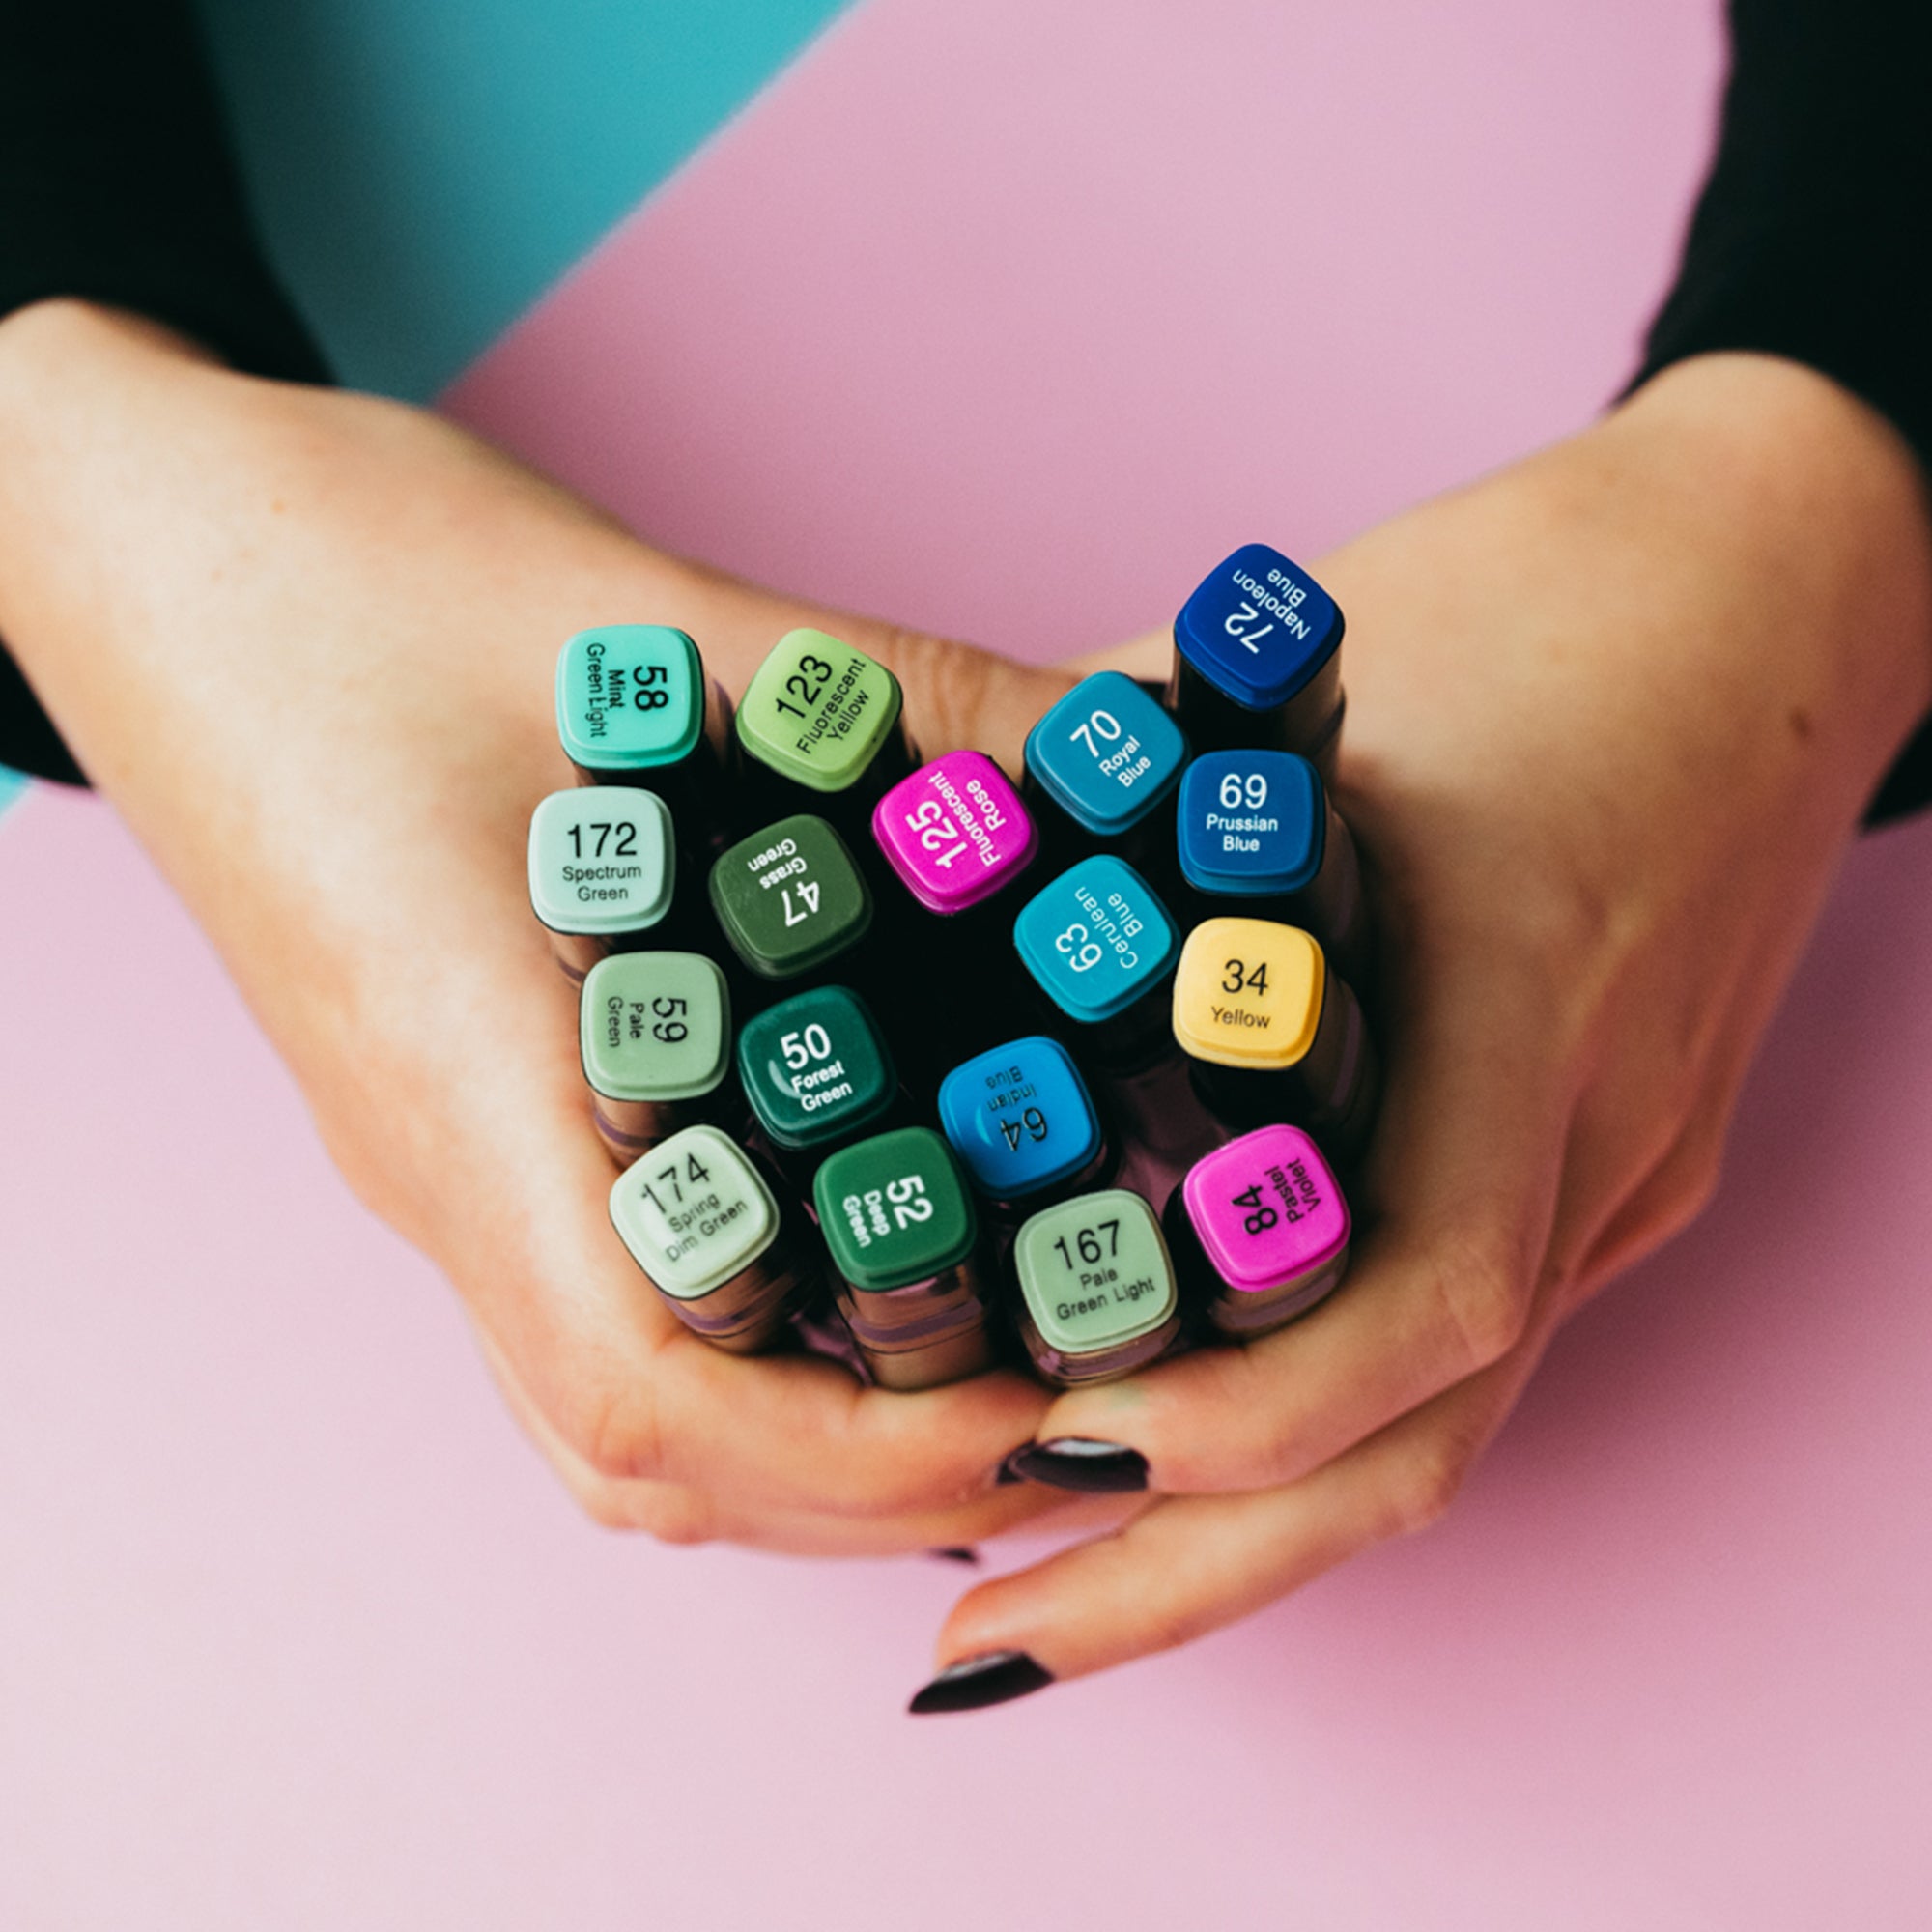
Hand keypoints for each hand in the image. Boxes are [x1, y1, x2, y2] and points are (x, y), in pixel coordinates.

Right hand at [0, 301, 1116, 1558]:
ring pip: (613, 1422)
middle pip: (645, 1457)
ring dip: (810, 1447)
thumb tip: (1139, 749)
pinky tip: (861, 1284)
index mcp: (465, 1075)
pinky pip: (592, 1320)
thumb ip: (905, 697)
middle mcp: (439, 1167)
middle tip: (1083, 1409)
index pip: (648, 1389)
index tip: (1048, 1406)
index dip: (865, 1449)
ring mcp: (432, 1164)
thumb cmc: (343, 567)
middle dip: (880, 1477)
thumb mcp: (651, 622)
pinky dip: (745, 1364)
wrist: (144, 542)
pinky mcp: (449, 1125)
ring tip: (998, 1380)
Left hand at [920, 354, 1931, 1702]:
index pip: (1416, 1302)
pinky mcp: (1612, 1163)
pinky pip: (1463, 1347)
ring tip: (1048, 1594)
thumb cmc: (1537, 598)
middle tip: (978, 1652)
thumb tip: (898, 880)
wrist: (1771, 583)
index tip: (1036, 1455)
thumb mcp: (1290, 679)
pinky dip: (1315, 1430)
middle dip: (1192, 1576)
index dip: (1227, 1420)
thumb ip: (1105, 794)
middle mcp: (1588, 1131)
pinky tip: (1184, 1442)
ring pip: (1445, 1426)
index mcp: (1510, 998)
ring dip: (1246, 1540)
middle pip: (1419, 1443)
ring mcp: (1620, 1166)